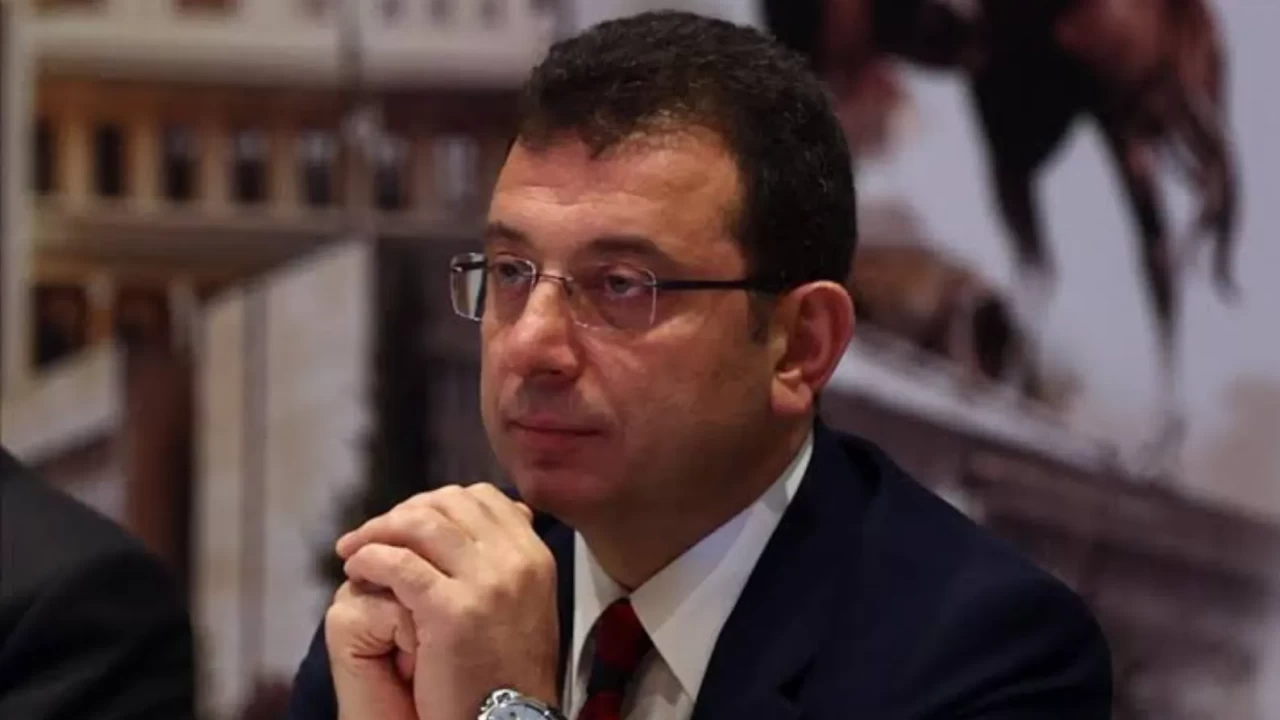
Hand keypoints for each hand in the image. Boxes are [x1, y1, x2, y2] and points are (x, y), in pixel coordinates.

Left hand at [337, 483, 560, 719]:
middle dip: (403, 513)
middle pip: (448, 503)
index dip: (437, 502)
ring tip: (354, 550)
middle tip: (372, 534)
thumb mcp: (528, 604)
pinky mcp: (451, 611)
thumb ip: (510, 561)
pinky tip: (357, 569)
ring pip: (420, 524)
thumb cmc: (510, 672)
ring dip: (378, 531)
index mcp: (534, 556)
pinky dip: (370, 559)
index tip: (408, 523)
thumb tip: (508, 513)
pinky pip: (399, 564)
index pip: (482, 497)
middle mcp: (516, 561)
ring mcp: (486, 583)